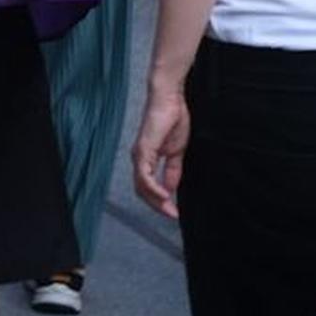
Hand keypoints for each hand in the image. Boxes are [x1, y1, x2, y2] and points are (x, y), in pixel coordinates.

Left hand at [132, 80, 189, 218]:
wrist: (170, 99)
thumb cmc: (173, 119)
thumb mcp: (177, 151)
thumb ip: (173, 170)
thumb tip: (171, 188)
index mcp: (147, 159)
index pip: (148, 187)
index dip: (159, 202)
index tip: (174, 212)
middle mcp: (139, 159)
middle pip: (142, 191)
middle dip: (157, 206)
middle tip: (172, 215)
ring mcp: (139, 155)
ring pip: (141, 186)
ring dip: (155, 201)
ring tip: (169, 209)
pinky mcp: (142, 150)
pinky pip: (144, 175)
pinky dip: (154, 188)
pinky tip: (165, 195)